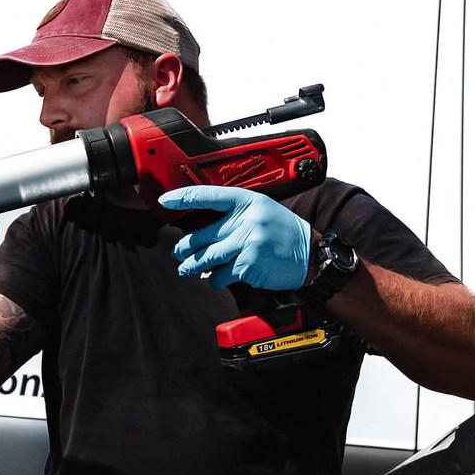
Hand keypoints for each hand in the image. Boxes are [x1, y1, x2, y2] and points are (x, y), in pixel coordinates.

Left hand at [158, 185, 312, 290]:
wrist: (309, 255)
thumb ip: (234, 215)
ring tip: (186, 268)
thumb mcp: (261, 211)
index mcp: (247, 201)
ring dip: (192, 266)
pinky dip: (216, 279)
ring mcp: (247, 243)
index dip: (183, 197)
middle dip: (185, 247)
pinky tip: (218, 278)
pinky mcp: (248, 265)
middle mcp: (246, 220)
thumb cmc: (283, 232)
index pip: (208, 195)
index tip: (166, 201)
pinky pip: (220, 274)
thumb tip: (202, 225)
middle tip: (177, 252)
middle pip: (202, 234)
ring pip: (207, 257)